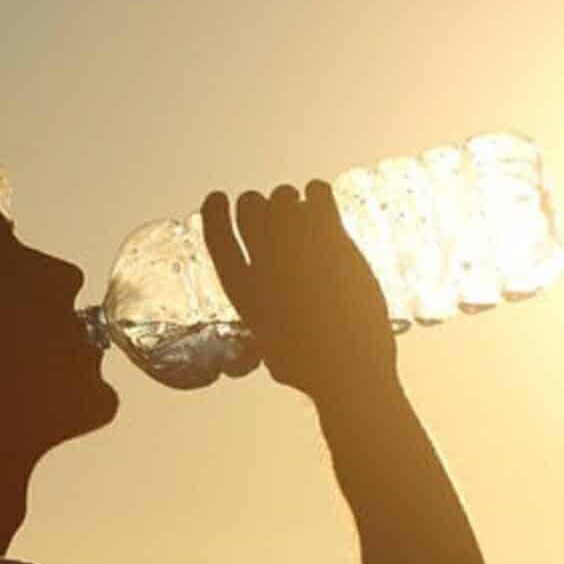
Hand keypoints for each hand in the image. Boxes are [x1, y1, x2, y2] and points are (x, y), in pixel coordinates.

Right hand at [201, 183, 398, 404]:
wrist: (349, 366)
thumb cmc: (312, 371)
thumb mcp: (274, 354)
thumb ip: (267, 332)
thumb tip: (270, 347)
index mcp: (244, 290)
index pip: (217, 236)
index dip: (214, 213)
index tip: (218, 197)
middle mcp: (264, 262)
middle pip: (251, 207)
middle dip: (260, 206)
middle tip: (277, 216)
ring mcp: (297, 246)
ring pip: (283, 196)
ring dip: (291, 200)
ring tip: (306, 213)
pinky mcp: (331, 240)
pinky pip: (317, 193)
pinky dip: (318, 193)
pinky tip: (324, 205)